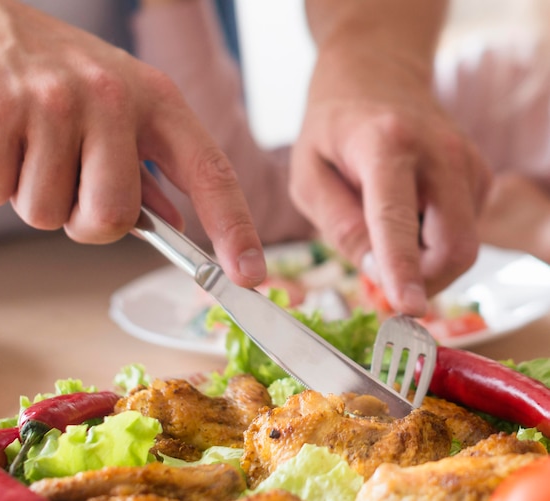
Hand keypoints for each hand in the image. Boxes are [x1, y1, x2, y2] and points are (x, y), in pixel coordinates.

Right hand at [0, 0, 265, 286]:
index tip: (250, 275)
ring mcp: (54, 101)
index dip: (235, 229)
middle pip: (114, 217)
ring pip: (47, 215)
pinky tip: (3, 142)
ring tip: (33, 150)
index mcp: (158, 102)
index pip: (211, 174)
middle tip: (73, 189)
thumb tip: (176, 224)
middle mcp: (113, 98)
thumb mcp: (124, 111)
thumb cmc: (62, 78)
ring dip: (37, 199)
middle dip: (89, 224)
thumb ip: (151, 170)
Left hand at [290, 13, 490, 314]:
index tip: (408, 308)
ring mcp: (468, 163)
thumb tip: (377, 273)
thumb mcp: (308, 175)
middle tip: (388, 288)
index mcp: (387, 144)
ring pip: (463, 246)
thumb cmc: (333, 127)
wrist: (377, 74)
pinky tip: (409, 213)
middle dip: (423, 282)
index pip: (397, 219)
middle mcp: (440, 152)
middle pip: (454, 246)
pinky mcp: (480, 176)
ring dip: (425, 261)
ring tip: (388, 227)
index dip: (403, 269)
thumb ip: (338, 225)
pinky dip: (434, 241)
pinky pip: (463, 231)